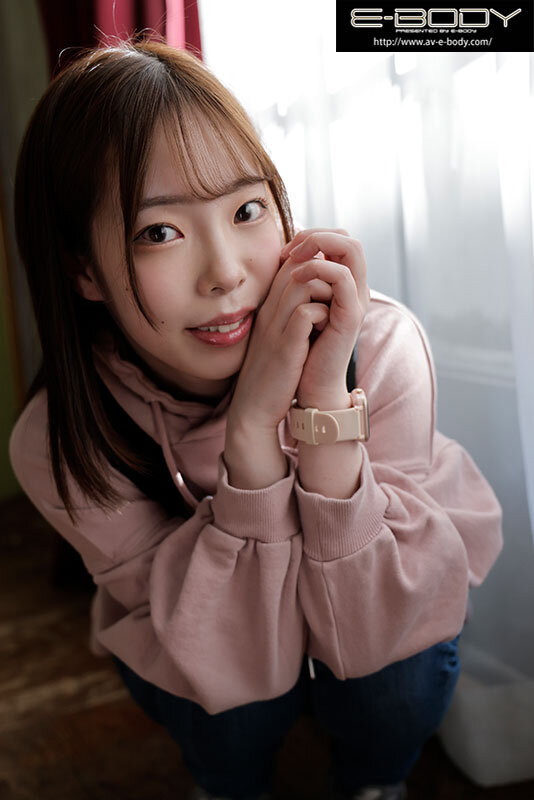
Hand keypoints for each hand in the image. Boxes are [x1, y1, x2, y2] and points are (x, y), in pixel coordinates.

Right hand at [227, 247, 334, 433]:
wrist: (253, 407)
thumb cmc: (271, 370)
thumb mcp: (279, 334)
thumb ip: (291, 311)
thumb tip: (315, 292)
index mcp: (269, 304)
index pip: (291, 261)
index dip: (315, 265)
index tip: (329, 288)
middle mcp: (269, 309)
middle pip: (296, 264)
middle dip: (324, 274)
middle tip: (335, 298)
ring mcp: (276, 326)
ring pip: (303, 282)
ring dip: (326, 293)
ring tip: (331, 313)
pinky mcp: (285, 346)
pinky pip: (307, 313)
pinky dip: (323, 315)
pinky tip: (325, 329)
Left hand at [280, 229, 369, 408]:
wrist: (309, 387)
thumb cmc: (299, 350)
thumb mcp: (295, 307)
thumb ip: (297, 282)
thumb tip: (284, 256)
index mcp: (344, 286)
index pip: (338, 240)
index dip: (311, 236)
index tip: (284, 253)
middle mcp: (355, 290)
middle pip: (348, 239)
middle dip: (316, 235)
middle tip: (290, 250)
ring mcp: (356, 301)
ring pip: (351, 249)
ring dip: (318, 246)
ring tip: (292, 261)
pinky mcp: (351, 316)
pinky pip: (342, 277)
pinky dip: (318, 269)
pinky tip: (296, 279)